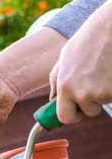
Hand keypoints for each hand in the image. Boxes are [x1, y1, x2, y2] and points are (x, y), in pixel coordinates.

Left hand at [49, 0, 111, 123]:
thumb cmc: (88, 41)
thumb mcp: (64, 59)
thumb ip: (56, 82)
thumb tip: (52, 101)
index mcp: (65, 86)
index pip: (64, 117)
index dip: (70, 115)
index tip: (75, 112)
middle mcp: (81, 93)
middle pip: (86, 113)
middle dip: (88, 106)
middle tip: (92, 89)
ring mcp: (102, 93)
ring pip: (102, 103)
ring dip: (103, 93)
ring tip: (102, 71)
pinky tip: (110, 71)